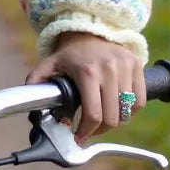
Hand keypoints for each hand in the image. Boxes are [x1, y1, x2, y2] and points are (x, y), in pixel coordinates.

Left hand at [25, 31, 145, 142]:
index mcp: (86, 71)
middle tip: (89, 131)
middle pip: (112, 117)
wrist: (89, 32)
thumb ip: (36, 82)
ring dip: (115, 122)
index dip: (87, 131)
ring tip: (102, 121)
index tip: (79, 137)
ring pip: (127, 112)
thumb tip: (29, 104)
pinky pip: (140, 102)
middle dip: (99, 131)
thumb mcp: (49, 65)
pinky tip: (117, 110)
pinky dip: (130, 112)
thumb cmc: (69, 54)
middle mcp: (109, 68)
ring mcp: (125, 67)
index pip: (93, 114)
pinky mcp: (137, 66)